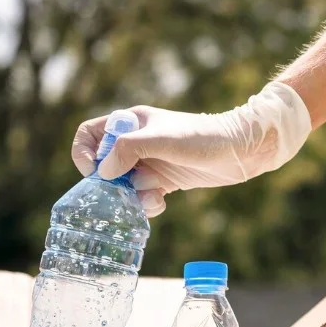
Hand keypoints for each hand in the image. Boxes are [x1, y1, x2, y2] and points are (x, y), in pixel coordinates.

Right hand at [71, 82, 310, 216]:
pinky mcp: (162, 179)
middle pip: (104, 165)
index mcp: (130, 123)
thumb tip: (104, 172)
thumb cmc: (202, 138)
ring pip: (122, 185)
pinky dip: (146, 203)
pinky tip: (162, 202)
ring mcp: (149, 161)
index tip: (95, 172)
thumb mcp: (161, 140)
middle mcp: (136, 141)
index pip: (90, 134)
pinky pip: (141, 196)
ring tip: (151, 198)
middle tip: (123, 193)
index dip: (84, 153)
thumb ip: (127, 150)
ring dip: (130, 197)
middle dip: (111, 184)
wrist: (241, 151)